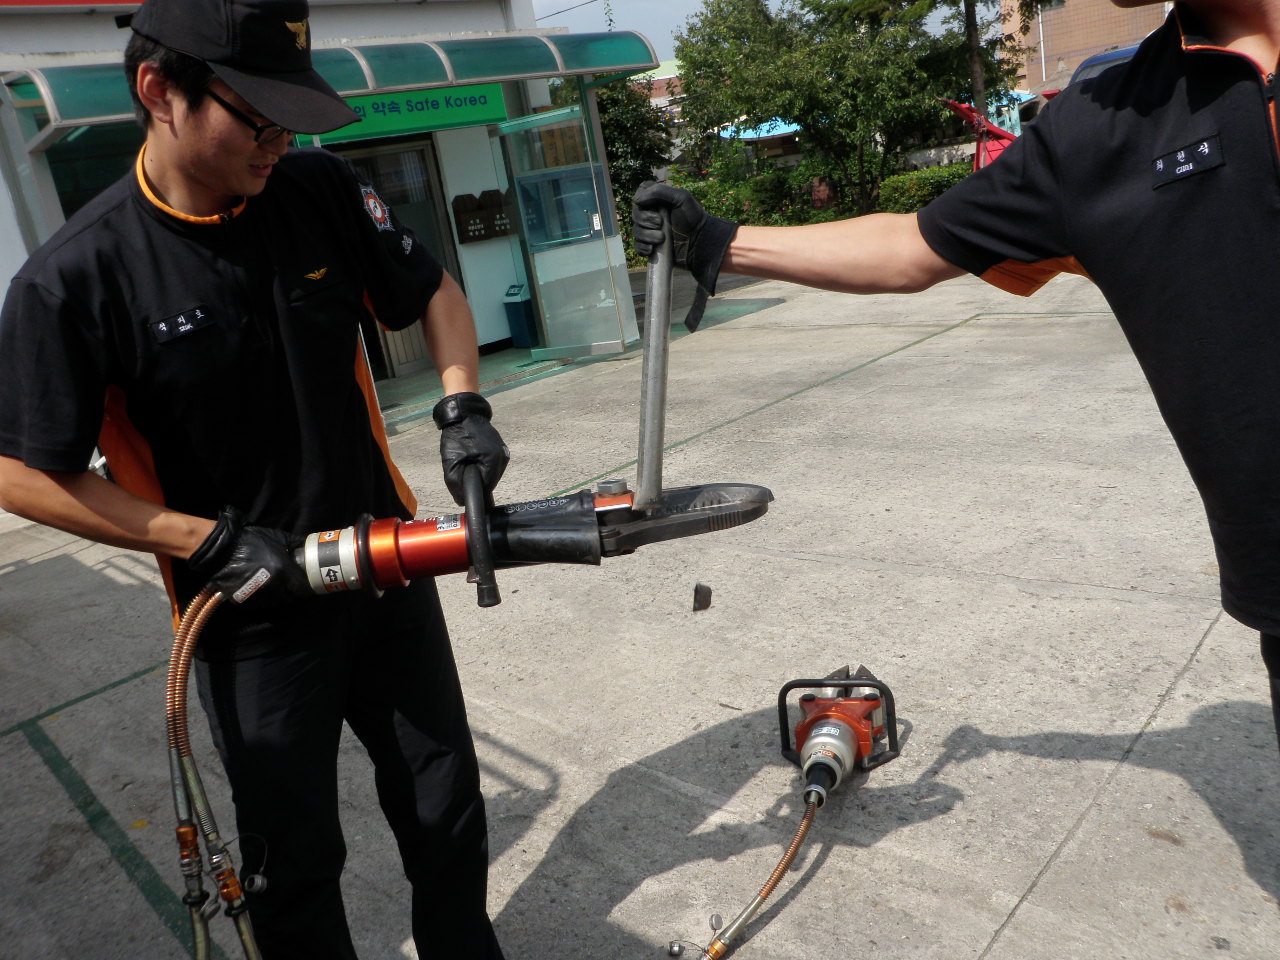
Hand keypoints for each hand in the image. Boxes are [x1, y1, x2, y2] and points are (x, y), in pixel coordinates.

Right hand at [187, 506, 313, 606]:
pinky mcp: (243, 601)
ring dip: (276, 598)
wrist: (220, 549)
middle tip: (289, 588)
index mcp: (282, 569)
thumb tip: (307, 545)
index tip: (305, 586)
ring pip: (273, 603)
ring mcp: (256, 594)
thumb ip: (294, 543)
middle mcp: (272, 585)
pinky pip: (257, 604)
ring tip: (275, 590)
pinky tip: (260, 592)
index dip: (304, 588)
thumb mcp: (276, 537)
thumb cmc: (250, 541)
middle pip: (287, 597)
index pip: (301, 587)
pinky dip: (260, 600)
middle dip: (290, 593)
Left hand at [433, 392, 509, 504]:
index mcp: (493, 462)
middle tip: (463, 471)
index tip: (463, 485)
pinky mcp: (500, 448)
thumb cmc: (457, 435)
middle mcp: (502, 458)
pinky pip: (492, 464)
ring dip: (480, 473)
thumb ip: (456, 484)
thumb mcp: (451, 462)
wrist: (464, 413)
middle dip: (477, 480)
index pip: (486, 488)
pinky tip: (473, 456)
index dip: (474, 489)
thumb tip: (461, 501)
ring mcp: (503, 453)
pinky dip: (483, 465)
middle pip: (490, 481)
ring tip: (467, 461)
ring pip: (491, 473)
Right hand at [631, 181, 738, 295]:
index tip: (653, 206)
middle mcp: (652, 213)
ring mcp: (650, 230)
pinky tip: (653, 249)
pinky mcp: (650, 245)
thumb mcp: (681, 198)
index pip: (640, 193)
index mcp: (658, 200)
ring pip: (636, 231)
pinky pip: (638, 246)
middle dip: (646, 220)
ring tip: (662, 238)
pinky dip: (643, 248)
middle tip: (661, 223)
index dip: (641, 200)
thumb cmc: (693, 218)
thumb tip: (637, 200)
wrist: (699, 243)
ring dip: (647, 235)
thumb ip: (660, 192)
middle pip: (635, 214)